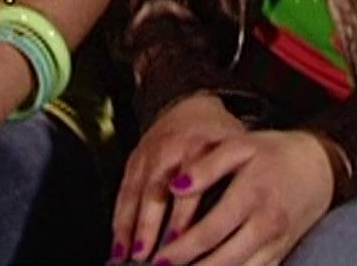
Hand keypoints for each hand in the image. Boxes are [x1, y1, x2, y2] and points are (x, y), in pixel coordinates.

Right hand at [109, 94, 245, 263]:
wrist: (191, 107)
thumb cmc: (218, 138)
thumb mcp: (233, 151)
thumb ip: (232, 182)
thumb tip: (238, 226)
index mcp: (197, 148)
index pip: (187, 186)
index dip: (182, 215)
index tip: (180, 241)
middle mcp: (168, 152)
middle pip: (155, 192)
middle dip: (150, 227)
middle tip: (150, 257)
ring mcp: (147, 157)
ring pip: (135, 195)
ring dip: (131, 228)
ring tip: (130, 258)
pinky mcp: (133, 162)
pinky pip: (123, 194)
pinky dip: (119, 221)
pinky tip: (118, 246)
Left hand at [152, 130, 336, 265]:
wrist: (319, 166)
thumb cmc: (274, 153)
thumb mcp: (240, 147)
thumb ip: (206, 166)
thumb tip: (175, 186)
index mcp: (251, 196)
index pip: (210, 232)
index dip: (181, 249)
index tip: (158, 258)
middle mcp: (265, 225)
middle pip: (223, 260)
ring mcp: (276, 243)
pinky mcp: (282, 253)